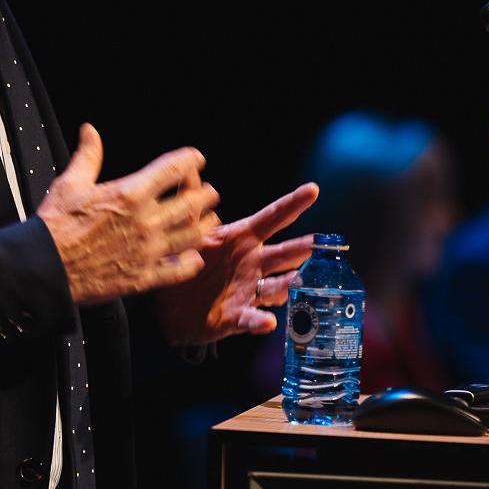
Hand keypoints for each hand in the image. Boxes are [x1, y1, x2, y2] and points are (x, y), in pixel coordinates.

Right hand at [38, 124, 221, 303]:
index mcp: (130, 193)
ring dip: (206, 225)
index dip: (191, 160)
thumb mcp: (70, 183)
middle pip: (191, 203)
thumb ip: (88, 156)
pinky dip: (191, 262)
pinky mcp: (143, 277)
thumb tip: (90, 131)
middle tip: (208, 191)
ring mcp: (147, 251)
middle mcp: (145, 221)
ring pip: (192, 236)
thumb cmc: (55, 226)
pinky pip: (179, 270)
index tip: (196, 159)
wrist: (44, 268)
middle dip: (205, 194)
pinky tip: (194, 257)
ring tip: (210, 219)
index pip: (173, 169)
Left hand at [152, 181, 318, 344]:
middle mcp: (253, 263)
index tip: (312, 190)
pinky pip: (251, 319)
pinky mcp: (237, 317)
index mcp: (242, 238)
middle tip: (320, 242)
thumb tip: (188, 166)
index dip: (292, 204)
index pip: (272, 218)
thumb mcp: (187, 233)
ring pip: (276, 287)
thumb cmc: (185, 263)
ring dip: (288, 284)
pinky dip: (260, 321)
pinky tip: (267, 321)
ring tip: (297, 281)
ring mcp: (249, 291)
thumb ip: (191, 205)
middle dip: (303, 248)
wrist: (168, 307)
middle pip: (283, 253)